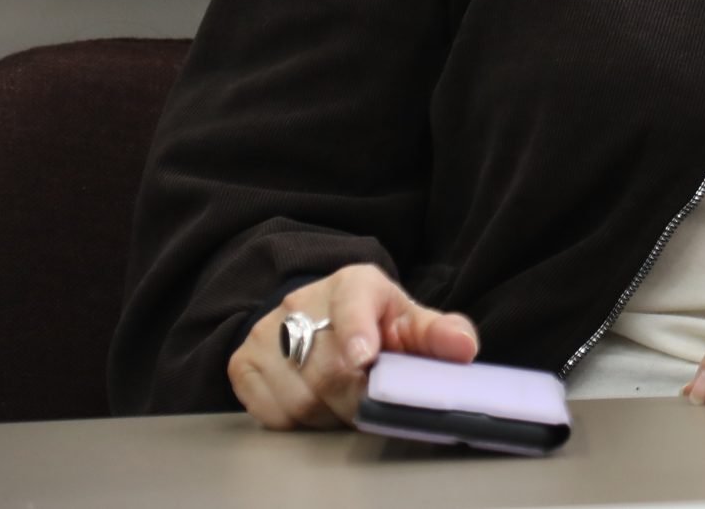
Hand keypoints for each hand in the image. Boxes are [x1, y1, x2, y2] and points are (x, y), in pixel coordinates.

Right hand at [226, 264, 480, 430]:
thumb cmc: (372, 321)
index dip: (358, 332)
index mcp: (354, 283)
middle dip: (358, 398)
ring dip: (330, 415)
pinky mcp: (241, 363)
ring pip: (300, 397)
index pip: (353, 304)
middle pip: (329, 369)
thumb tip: (463, 348)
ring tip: (346, 404)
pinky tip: (316, 407)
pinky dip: (298, 422)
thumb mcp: (408, 319)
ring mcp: (266, 333)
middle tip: (374, 408)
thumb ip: (439, 334)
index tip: (365, 358)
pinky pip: (271, 412)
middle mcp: (302, 302)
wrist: (316, 316)